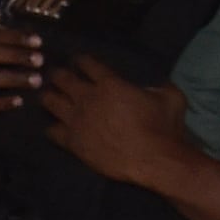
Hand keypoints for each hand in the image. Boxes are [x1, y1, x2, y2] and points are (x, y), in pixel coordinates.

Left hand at [39, 56, 195, 188]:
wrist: (154, 158)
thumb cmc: (164, 126)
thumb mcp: (170, 97)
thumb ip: (158, 86)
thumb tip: (157, 85)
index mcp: (109, 84)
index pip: (87, 64)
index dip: (81, 61)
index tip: (78, 61)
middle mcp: (87, 98)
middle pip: (62, 78)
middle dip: (58, 75)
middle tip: (58, 77)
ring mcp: (76, 120)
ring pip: (49, 101)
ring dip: (49, 97)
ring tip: (49, 97)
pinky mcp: (72, 141)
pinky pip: (52, 131)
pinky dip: (52, 128)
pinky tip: (54, 128)